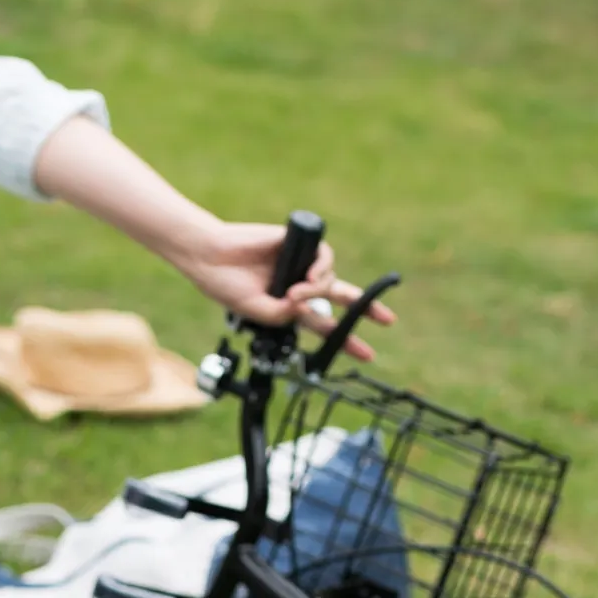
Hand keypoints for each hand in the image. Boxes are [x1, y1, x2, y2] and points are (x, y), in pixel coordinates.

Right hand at [172, 222, 397, 361]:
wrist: (210, 256)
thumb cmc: (226, 284)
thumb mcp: (259, 312)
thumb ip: (286, 315)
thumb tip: (307, 307)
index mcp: (289, 305)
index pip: (323, 323)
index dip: (345, 339)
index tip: (367, 353)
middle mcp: (299, 284)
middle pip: (341, 297)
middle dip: (365, 308)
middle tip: (387, 321)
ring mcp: (300, 264)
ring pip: (331, 281)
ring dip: (318, 291)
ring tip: (296, 294)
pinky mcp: (299, 244)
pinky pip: (324, 257)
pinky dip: (318, 272)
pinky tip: (302, 280)